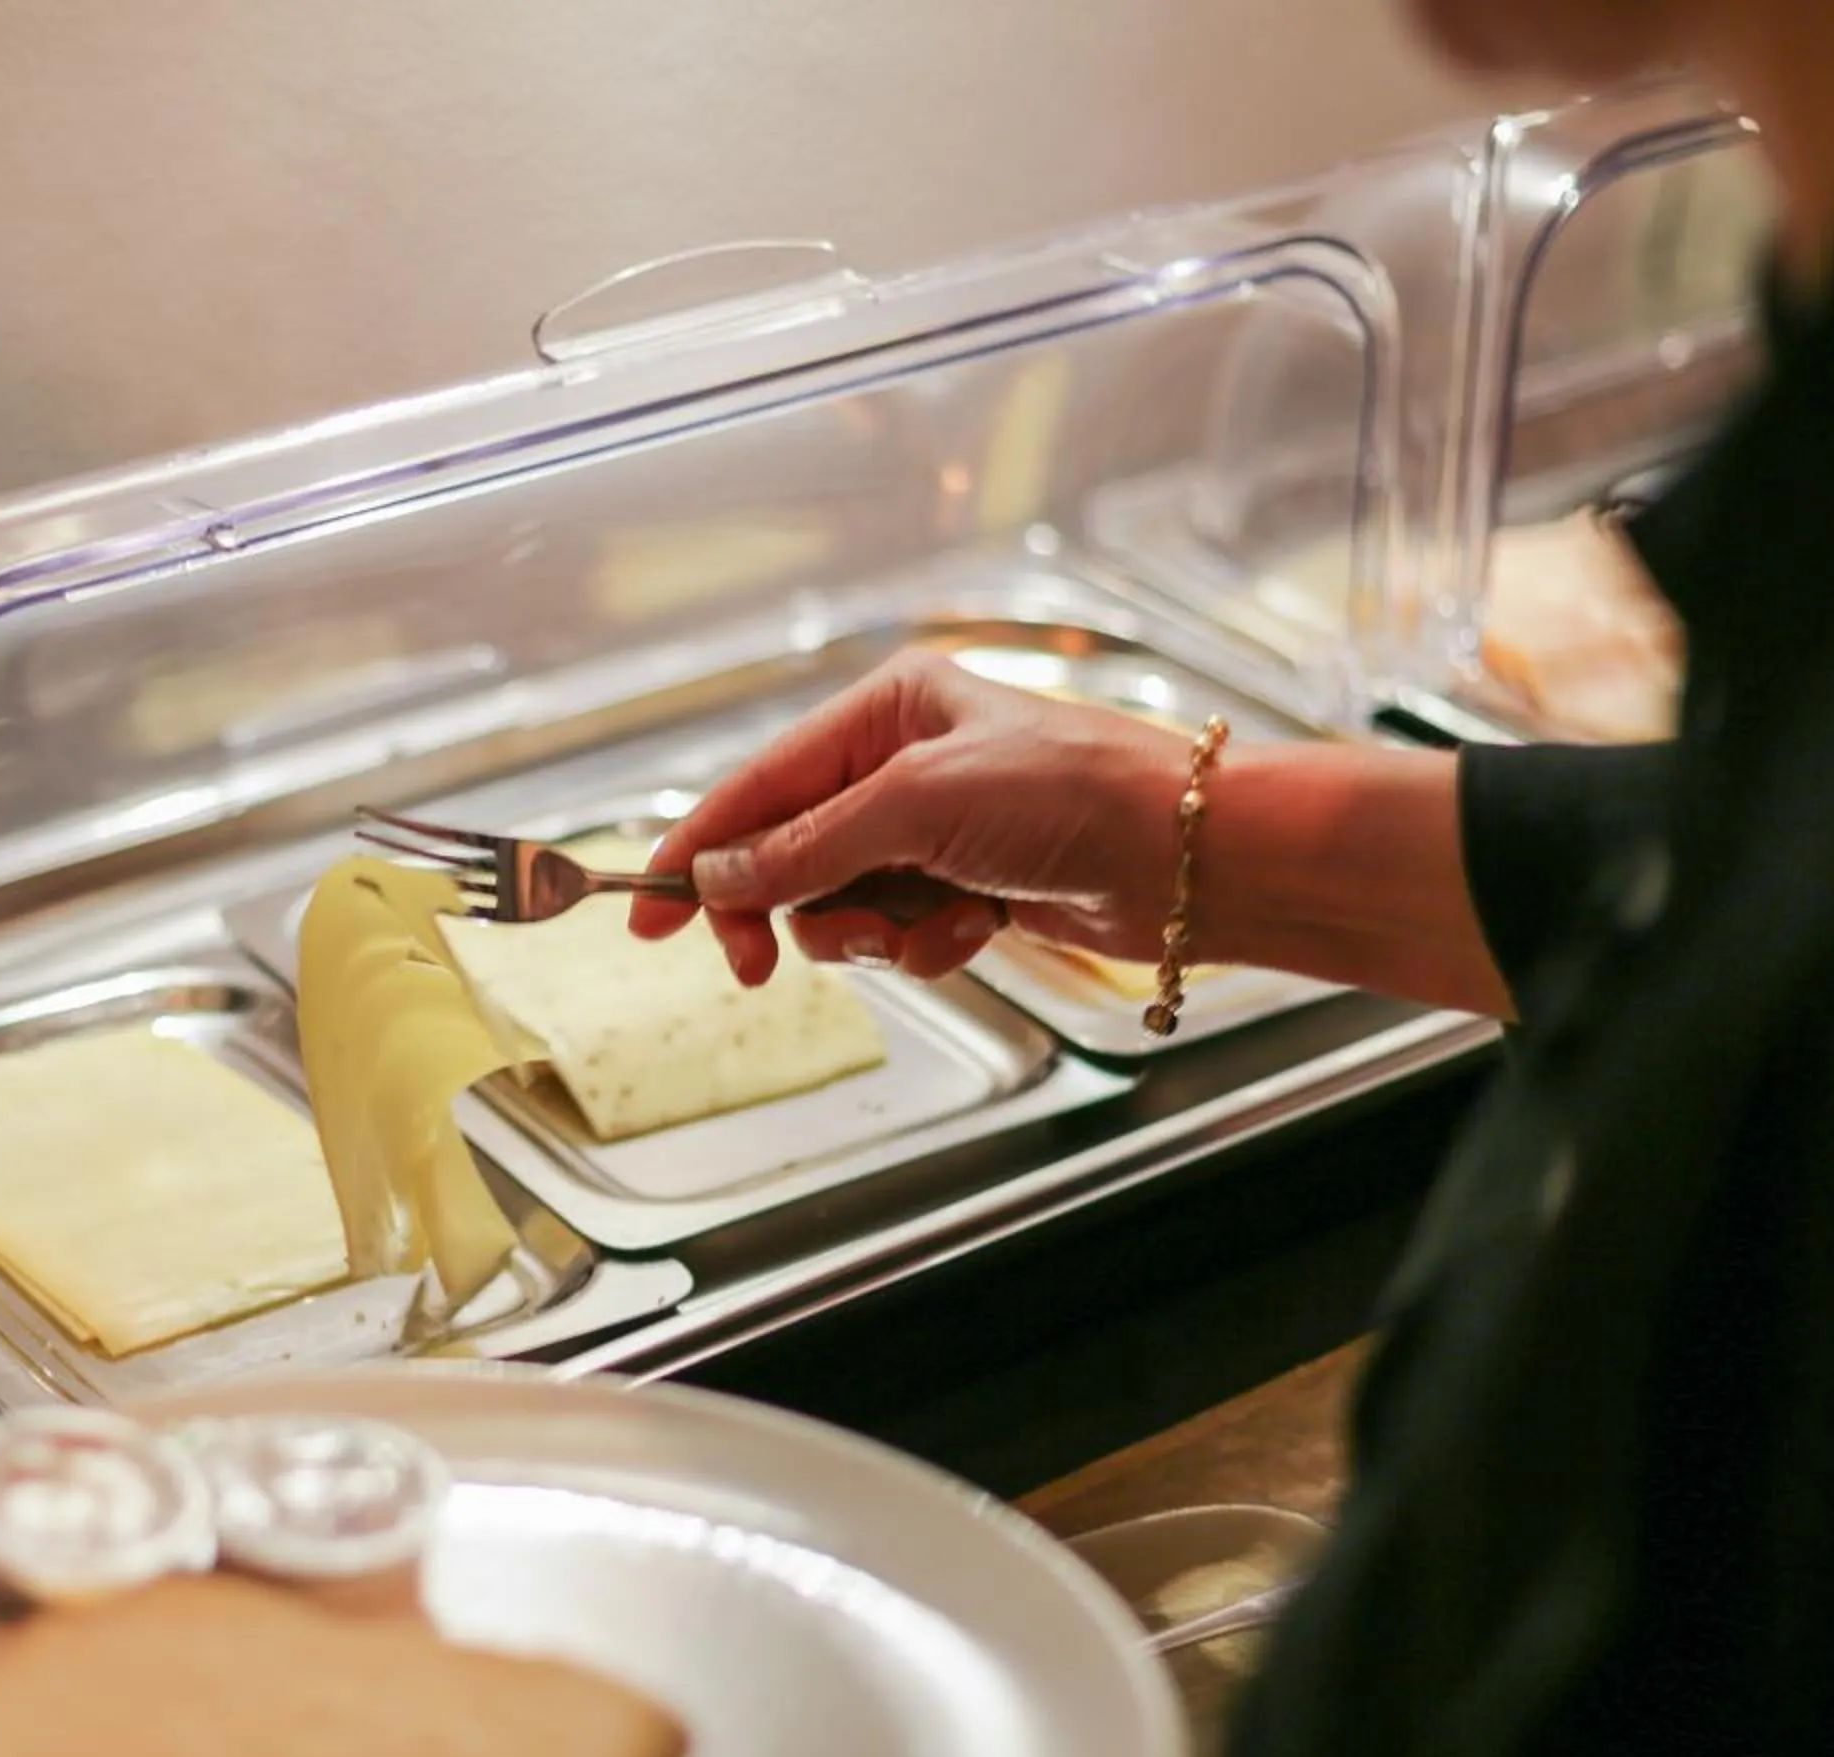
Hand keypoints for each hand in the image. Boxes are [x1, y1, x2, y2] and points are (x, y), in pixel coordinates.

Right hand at [632, 649, 1190, 984]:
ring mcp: (937, 830)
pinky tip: (974, 931)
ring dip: (867, 930)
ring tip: (921, 926)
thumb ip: (808, 846)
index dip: (699, 849)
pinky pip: (901, 931)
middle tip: (754, 968)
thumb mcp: (917, 807)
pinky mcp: (971, 886)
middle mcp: (903, 764)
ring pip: (840, 903)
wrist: (1185, 856)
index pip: (759, 785)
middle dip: (786, 907)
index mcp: (884, 711)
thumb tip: (722, 877)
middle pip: (788, 852)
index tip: (648, 910)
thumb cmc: (1069, 796)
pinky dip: (925, 943)